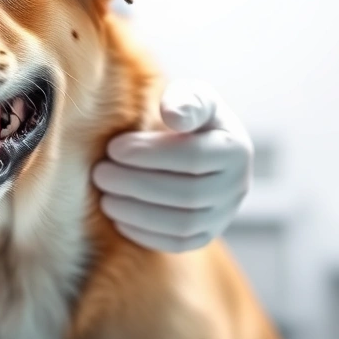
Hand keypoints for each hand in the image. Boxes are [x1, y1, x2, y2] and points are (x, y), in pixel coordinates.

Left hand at [92, 81, 252, 252]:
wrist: (197, 145)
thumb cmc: (186, 115)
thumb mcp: (190, 95)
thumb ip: (184, 100)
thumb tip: (174, 116)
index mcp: (236, 148)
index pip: (193, 157)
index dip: (150, 155)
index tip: (113, 148)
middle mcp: (238, 186)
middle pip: (187, 194)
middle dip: (137, 185)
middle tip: (100, 173)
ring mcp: (225, 215)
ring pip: (183, 223)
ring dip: (138, 212)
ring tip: (105, 197)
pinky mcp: (207, 234)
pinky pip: (179, 243)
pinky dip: (146, 234)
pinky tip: (118, 218)